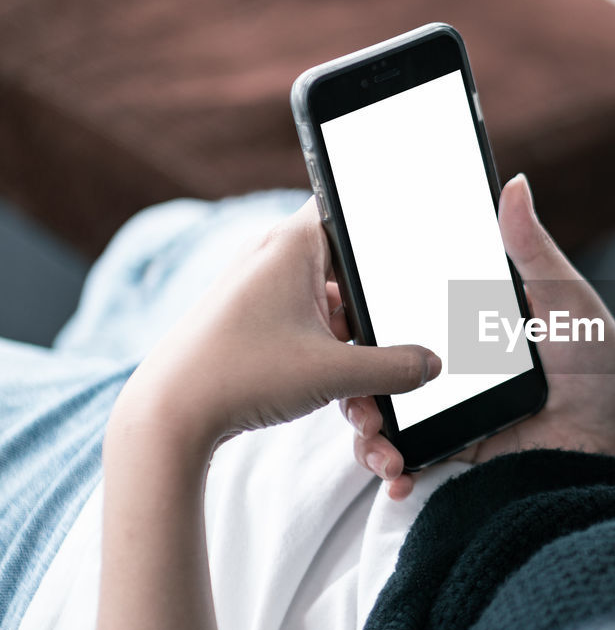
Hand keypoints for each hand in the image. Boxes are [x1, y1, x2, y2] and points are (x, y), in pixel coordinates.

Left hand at [109, 198, 440, 459]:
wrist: (166, 417)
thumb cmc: (240, 376)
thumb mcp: (335, 374)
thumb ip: (396, 367)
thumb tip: (432, 365)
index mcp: (293, 244)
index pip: (352, 211)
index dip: (389, 231)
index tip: (414, 261)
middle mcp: (275, 259)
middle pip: (351, 276)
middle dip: (375, 323)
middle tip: (395, 353)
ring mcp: (263, 293)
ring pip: (333, 314)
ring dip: (354, 354)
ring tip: (361, 399)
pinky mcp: (254, 325)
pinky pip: (310, 333)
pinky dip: (327, 363)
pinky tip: (340, 400)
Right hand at [344, 174, 614, 498]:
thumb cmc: (600, 355)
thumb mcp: (565, 298)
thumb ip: (533, 250)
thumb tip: (516, 184)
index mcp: (459, 318)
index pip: (392, 312)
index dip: (353, 316)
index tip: (331, 315)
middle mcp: (444, 364)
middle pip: (375, 370)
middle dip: (351, 383)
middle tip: (354, 396)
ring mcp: (447, 410)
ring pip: (386, 420)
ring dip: (367, 436)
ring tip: (378, 447)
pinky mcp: (460, 449)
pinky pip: (418, 460)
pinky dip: (400, 472)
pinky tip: (399, 479)